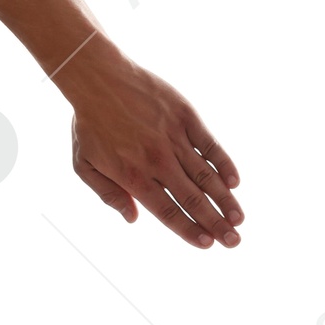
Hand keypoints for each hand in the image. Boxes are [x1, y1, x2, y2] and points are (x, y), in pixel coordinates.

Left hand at [62, 56, 242, 249]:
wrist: (99, 79)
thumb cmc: (89, 124)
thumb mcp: (84, 165)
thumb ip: (108, 195)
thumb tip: (133, 219)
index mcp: (133, 176)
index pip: (167, 212)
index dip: (188, 231)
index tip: (207, 245)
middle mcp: (157, 161)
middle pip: (192, 199)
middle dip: (215, 224)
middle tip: (234, 242)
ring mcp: (174, 138)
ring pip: (206, 176)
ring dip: (225, 200)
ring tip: (240, 219)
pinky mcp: (186, 117)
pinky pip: (210, 145)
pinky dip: (224, 164)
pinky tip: (235, 182)